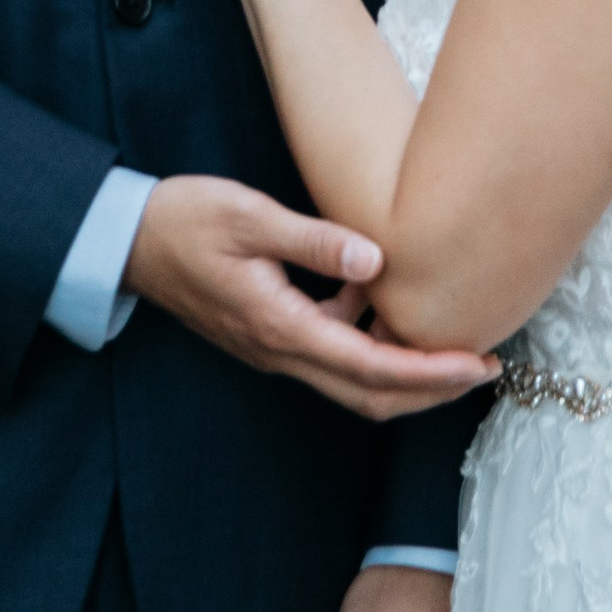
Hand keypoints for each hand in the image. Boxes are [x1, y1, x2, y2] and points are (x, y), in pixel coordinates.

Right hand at [124, 176, 496, 422]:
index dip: (428, 373)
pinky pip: (331, 354)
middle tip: (484, 367)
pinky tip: (382, 298)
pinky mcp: (271, 333)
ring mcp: (274, 347)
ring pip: (352, 380)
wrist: (127, 241)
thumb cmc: (185, 220)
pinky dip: (368, 341)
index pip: (368, 367)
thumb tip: (378, 261)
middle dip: (431, 389)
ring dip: (404, 370)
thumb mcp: (250, 216)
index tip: (475, 365)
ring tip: (450, 336)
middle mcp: (280, 351)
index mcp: (278, 326)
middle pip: (369, 395)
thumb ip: (315, 241)